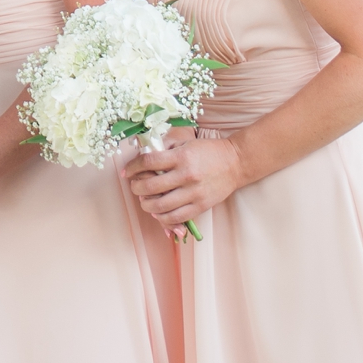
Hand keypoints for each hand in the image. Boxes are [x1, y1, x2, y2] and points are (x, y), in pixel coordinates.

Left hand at [122, 134, 241, 232]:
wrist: (235, 163)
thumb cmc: (207, 151)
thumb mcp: (185, 144)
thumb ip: (165, 150)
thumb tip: (143, 158)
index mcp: (180, 157)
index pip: (148, 162)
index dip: (133, 167)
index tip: (127, 171)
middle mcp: (186, 176)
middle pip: (151, 186)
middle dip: (137, 188)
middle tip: (134, 186)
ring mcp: (194, 193)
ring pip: (161, 206)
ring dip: (146, 205)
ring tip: (144, 200)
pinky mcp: (201, 206)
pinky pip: (176, 217)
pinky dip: (162, 218)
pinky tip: (157, 212)